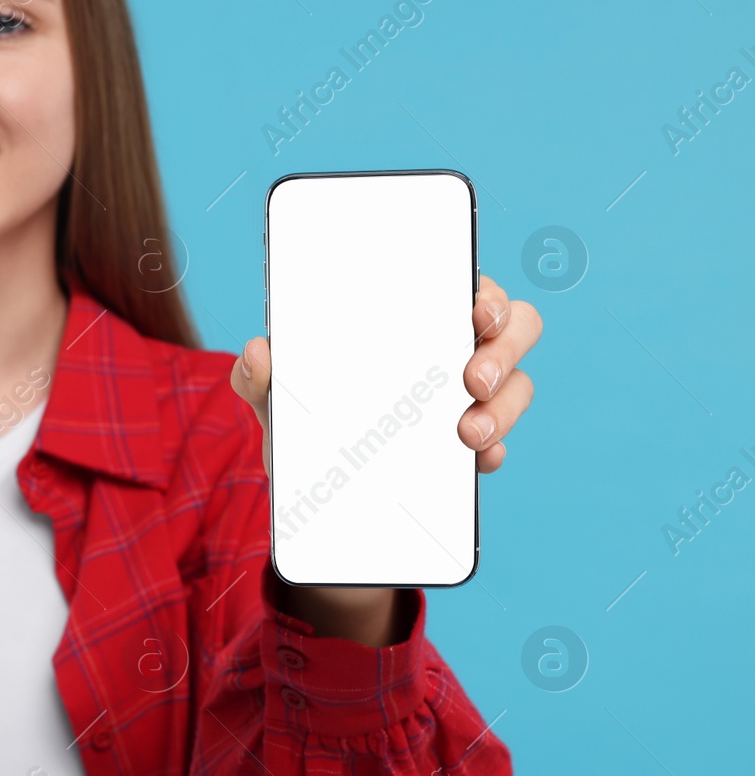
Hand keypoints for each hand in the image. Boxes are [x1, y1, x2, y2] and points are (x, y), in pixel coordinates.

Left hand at [229, 273, 540, 474]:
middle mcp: (451, 350)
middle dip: (504, 349)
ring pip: (516, 386)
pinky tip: (478, 461)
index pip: (465, 287)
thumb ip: (259, 373)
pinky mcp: (470, 447)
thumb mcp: (275, 395)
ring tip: (468, 432)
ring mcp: (468, 398)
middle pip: (513, 328)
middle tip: (473, 378)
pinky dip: (493, 453)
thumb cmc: (301, 416)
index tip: (475, 310)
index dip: (483, 292)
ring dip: (504, 407)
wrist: (309, 488)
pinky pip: (500, 445)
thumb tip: (258, 352)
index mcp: (413, 319)